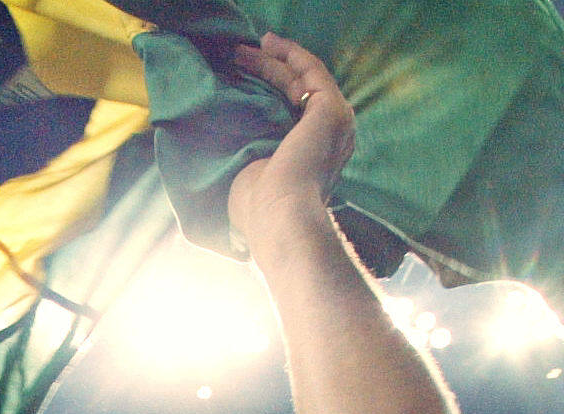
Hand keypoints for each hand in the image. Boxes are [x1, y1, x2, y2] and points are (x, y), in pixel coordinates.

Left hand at [229, 33, 356, 230]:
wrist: (279, 218)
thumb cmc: (258, 210)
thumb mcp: (254, 175)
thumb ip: (253, 155)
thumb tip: (229, 146)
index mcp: (315, 155)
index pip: (295, 111)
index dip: (272, 88)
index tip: (246, 75)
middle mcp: (331, 137)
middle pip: (299, 91)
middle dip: (270, 68)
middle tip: (241, 54)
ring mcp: (334, 121)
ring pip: (305, 78)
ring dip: (276, 58)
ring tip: (246, 47)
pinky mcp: (330, 110)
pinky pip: (311, 71)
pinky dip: (291, 55)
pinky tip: (270, 45)